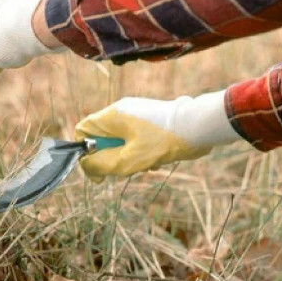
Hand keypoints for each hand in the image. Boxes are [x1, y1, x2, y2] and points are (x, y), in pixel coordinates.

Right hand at [75, 90, 239, 179]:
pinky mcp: (150, 119)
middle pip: (102, 137)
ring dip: (127, 156)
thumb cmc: (162, 142)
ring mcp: (137, 113)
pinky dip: (140, 150)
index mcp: (112, 115)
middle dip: (111, 156)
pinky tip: (155, 159)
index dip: (86, 152)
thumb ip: (102, 166)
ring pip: (119, 139)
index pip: (84, 130)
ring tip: (145, 164)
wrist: (198, 126)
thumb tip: (88, 169)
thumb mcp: (127, 161)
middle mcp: (122, 110)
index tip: (98, 170)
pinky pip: (134, 137)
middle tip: (126, 168)